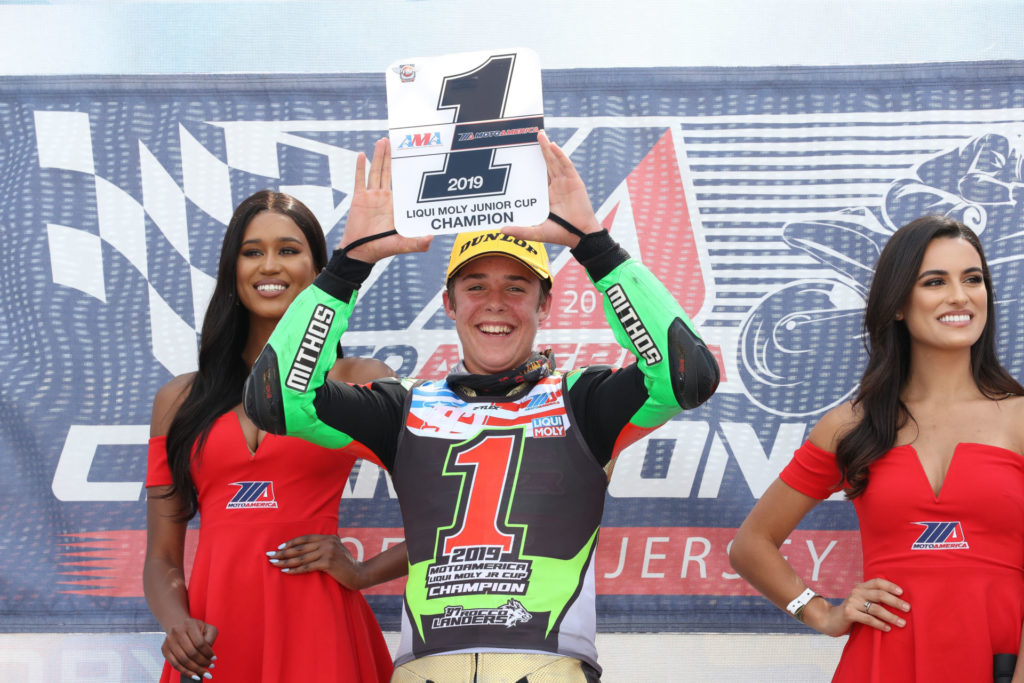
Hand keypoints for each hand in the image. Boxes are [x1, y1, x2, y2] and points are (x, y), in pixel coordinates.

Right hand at [161, 617, 216, 679]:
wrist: (178, 626)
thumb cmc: (196, 629)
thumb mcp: (208, 628)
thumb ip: (211, 637)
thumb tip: (209, 653)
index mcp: (189, 624)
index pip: (200, 643)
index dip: (208, 653)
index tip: (214, 659)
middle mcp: (177, 631)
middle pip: (191, 652)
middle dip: (202, 662)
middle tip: (211, 667)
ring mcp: (169, 641)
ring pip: (183, 660)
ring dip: (195, 669)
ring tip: (204, 673)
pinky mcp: (164, 650)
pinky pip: (175, 664)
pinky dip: (185, 672)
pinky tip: (194, 676)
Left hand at [268, 534, 368, 589]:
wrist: (359, 574)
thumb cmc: (346, 565)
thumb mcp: (336, 550)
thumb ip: (324, 546)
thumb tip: (306, 549)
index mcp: (328, 537)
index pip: (304, 538)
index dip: (290, 543)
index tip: (279, 547)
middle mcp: (327, 542)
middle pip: (300, 547)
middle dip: (283, 552)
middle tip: (270, 555)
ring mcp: (328, 551)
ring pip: (301, 557)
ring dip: (285, 561)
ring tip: (274, 564)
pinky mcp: (328, 563)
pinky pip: (307, 567)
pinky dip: (295, 570)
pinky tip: (285, 571)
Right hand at [338, 138, 431, 262]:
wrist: (360, 252)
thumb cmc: (382, 249)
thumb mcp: (403, 245)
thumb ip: (417, 243)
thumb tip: (432, 238)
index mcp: (397, 205)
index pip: (404, 184)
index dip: (408, 170)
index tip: (413, 157)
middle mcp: (385, 197)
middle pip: (389, 172)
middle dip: (392, 156)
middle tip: (395, 140)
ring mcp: (372, 196)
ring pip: (376, 171)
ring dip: (379, 156)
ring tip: (382, 142)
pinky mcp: (359, 198)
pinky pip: (360, 180)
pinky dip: (360, 167)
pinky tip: (362, 155)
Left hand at [502, 131, 601, 247]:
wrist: (580, 236)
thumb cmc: (560, 234)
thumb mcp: (536, 232)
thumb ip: (520, 231)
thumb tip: (501, 230)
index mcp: (545, 194)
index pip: (535, 175)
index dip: (528, 164)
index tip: (518, 153)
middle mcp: (555, 185)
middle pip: (545, 163)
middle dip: (538, 150)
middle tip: (529, 135)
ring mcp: (565, 182)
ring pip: (554, 161)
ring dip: (547, 147)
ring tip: (539, 134)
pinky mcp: (575, 182)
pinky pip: (566, 165)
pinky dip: (560, 155)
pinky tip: (553, 146)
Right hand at [811, 578, 909, 636]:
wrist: (830, 619)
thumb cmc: (851, 611)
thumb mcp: (861, 601)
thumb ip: (873, 599)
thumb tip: (898, 602)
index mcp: (860, 587)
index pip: (877, 582)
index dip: (890, 585)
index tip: (902, 592)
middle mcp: (856, 592)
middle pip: (879, 594)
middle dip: (896, 602)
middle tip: (908, 609)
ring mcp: (852, 602)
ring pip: (876, 608)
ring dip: (891, 616)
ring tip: (902, 623)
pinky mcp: (849, 613)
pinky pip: (869, 619)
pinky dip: (880, 624)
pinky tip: (888, 628)